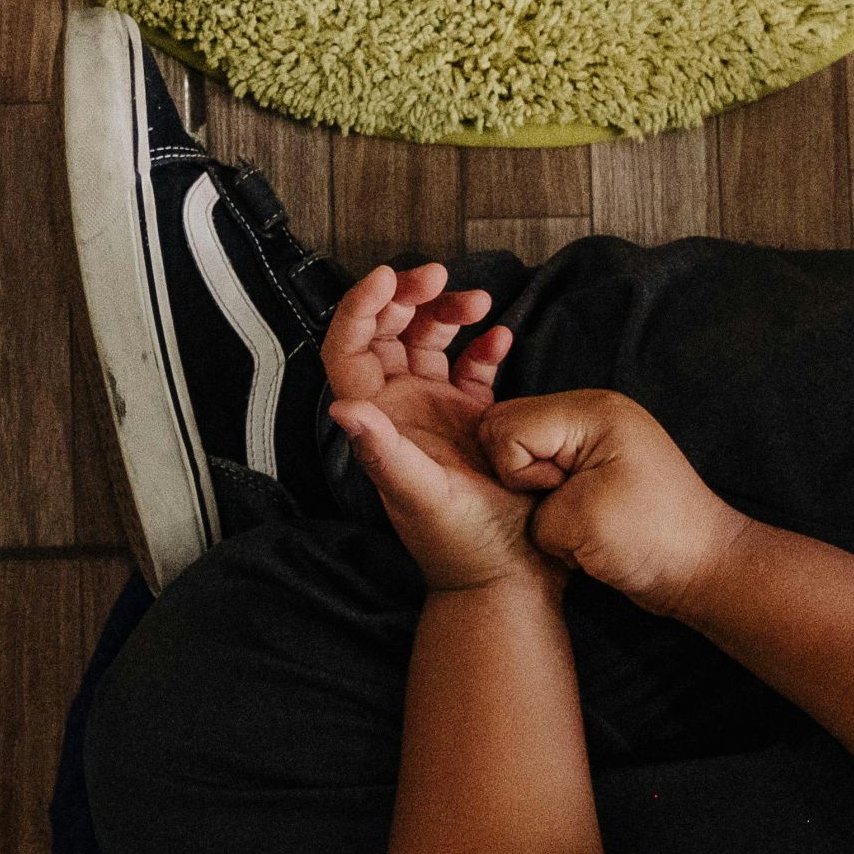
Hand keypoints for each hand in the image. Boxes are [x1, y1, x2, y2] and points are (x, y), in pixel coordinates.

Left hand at [322, 264, 545, 593]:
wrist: (510, 579)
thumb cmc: (461, 546)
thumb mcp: (421, 497)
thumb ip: (383, 453)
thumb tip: (342, 409)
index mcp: (376, 420)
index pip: (348, 349)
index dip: (360, 307)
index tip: (391, 277)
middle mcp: (399, 410)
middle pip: (386, 333)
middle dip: (407, 296)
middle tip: (438, 274)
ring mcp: (436, 412)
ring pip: (429, 341)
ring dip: (448, 312)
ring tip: (480, 301)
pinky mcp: (475, 418)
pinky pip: (473, 366)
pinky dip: (484, 345)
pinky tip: (500, 337)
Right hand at [482, 389, 746, 615]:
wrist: (701, 568)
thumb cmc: (651, 540)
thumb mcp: (578, 519)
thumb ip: (528, 499)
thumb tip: (522, 502)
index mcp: (589, 412)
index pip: (506, 427)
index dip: (517, 471)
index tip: (560, 494)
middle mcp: (588, 415)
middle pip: (506, 434)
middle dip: (520, 478)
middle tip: (562, 504)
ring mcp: (590, 441)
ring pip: (519, 459)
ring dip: (534, 497)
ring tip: (575, 517)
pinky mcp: (590, 469)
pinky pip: (540, 477)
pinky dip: (549, 506)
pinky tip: (580, 523)